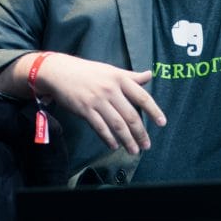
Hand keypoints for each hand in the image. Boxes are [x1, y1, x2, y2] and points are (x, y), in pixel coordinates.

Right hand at [34, 53, 166, 153]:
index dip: (153, 111)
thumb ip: (131, 76)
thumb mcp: (110, 70)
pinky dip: (109, 138)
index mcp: (119, 78)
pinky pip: (100, 127)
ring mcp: (97, 100)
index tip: (162, 123)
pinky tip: (114, 146)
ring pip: (117, 124)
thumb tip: (150, 75)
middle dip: (140, 133)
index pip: (142, 96)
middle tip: (146, 145)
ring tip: (134, 150)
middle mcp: (110, 89)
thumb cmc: (86, 71)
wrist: (58, 71)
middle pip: (131, 115)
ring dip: (127, 140)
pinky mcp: (85, 109)